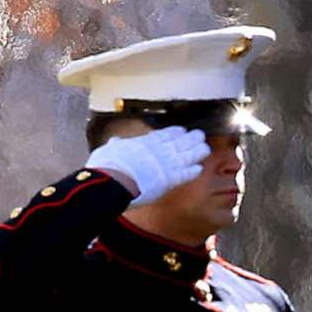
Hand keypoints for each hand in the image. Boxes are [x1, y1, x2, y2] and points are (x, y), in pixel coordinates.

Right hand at [85, 127, 209, 205]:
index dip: (175, 132)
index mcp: (145, 143)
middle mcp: (160, 151)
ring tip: (204, 148)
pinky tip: (198, 168)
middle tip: (199, 135)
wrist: (114, 181)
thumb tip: (114, 141)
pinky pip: (187, 173)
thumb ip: (115, 146)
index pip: (165, 134)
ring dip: (197, 151)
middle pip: (181, 141)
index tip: (181, 130)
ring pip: (189, 155)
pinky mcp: (172, 179)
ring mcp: (168, 164)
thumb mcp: (108, 150)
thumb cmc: (107, 166)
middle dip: (191, 138)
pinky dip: (193, 171)